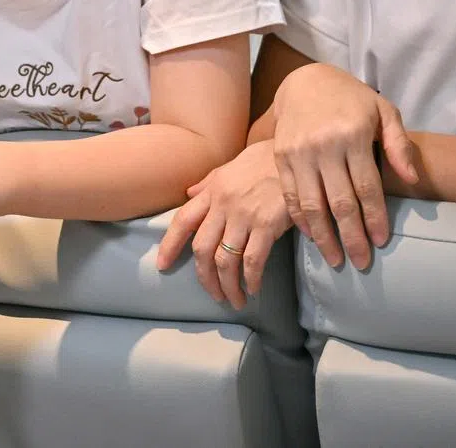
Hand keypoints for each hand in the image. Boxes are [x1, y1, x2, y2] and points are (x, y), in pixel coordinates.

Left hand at [156, 139, 291, 307]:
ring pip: (225, 260)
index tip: (162, 264)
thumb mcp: (229, 168)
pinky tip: (253, 289)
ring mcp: (244, 215)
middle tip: (213, 295)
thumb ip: (207, 183)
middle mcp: (223, 205)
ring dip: (227, 285)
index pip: (183, 220)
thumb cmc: (262, 161)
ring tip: (234, 300)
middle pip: (202, 248)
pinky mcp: (267, 225)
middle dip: (204, 277)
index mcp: (212, 191)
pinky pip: (252, 260)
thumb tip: (188, 193)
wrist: (293, 156)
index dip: (170, 244)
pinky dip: (250, 280)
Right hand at [272, 61, 418, 269]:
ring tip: (335, 259)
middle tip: (361, 263)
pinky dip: (299, 219)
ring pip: (311, 204)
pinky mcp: (280, 156)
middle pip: (339, 202)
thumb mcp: (383, 111)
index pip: (366, 187)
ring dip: (324, 236)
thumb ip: (399, 145)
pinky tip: (311, 236)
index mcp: (352, 135)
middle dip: (351, 237)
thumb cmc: (351, 99)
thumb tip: (411, 180)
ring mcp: (298, 152)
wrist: (305, 82)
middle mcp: (323, 145)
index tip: (380, 242)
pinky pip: (290, 194)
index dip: (374, 218)